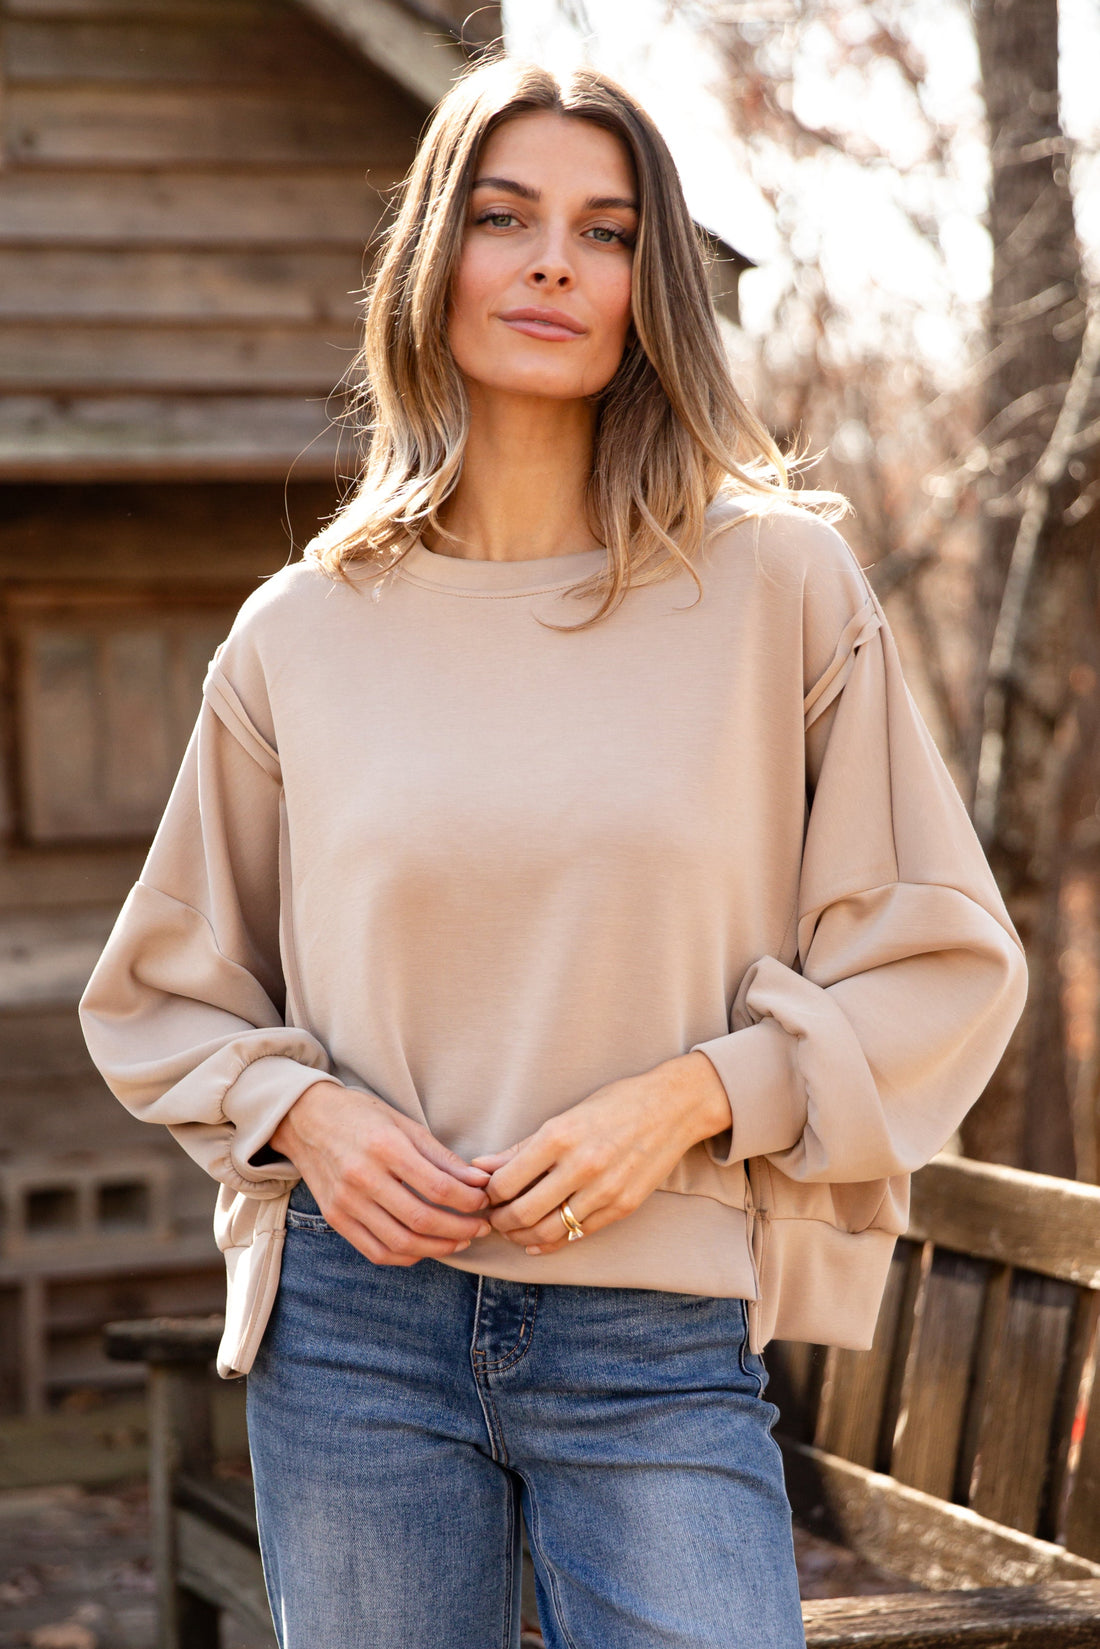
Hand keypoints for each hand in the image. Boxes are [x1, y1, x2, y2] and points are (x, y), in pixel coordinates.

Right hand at [270, 1081, 491, 1265]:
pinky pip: (376, 1251)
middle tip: (482, 1227)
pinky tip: (426, 1248)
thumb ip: (443, 1157)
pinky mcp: (335, 1218)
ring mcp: (346, 1202)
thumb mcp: (405, 1125)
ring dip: (438, 1248)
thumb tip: (479, 1182)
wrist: (306, 1119)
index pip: (438, 1187)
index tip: (485, 1202)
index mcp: (385, 1147)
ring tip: (460, 1240)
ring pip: (401, 1243)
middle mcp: (362, 1177)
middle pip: (422, 1220)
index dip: (469, 1201)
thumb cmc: (362, 1116)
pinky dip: (406, 1256)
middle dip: (461, 1229)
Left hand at [471, 1052, 730, 1255]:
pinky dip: (552, 1243)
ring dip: (522, 1237)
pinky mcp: (623, 1207)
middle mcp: (581, 1166)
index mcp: (560, 1136)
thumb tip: (482, 1167)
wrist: (673, 1107)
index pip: (506, 1182)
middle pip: (522, 1213)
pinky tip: (538, 1240)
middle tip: (493, 1219)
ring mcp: (604, 1190)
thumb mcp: (565, 1116)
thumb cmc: (615, 1104)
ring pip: (548, 1231)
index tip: (486, 1194)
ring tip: (513, 1231)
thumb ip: (522, 1147)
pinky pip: (578, 1234)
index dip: (489, 1194)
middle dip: (500, 1222)